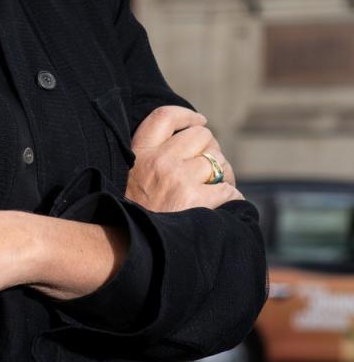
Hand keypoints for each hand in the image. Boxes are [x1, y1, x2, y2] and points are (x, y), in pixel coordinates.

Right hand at [126, 105, 242, 211]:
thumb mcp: (132, 175)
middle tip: (210, 165)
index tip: (199, 120)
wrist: (129, 247)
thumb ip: (152, 157)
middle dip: (211, 148)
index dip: (187, 115)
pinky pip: (228, 189)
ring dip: (224, 173)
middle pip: (200, 135)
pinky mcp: (196, 200)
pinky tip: (224, 203)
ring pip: (218, 160)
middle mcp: (160, 160)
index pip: (165, 116)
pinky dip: (231, 195)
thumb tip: (191, 142)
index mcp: (140, 152)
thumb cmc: (135, 211)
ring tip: (218, 186)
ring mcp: (178, 179)